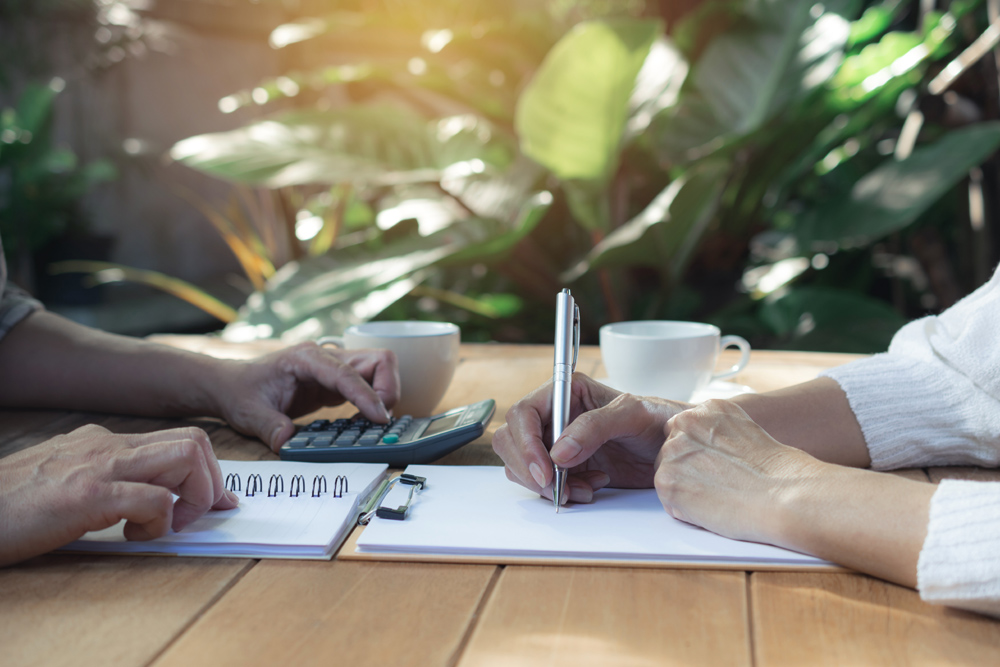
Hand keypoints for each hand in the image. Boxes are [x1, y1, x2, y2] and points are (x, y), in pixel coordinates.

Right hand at [0, 424, 237, 565]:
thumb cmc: (10, 507)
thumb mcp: (65, 481)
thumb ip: (107, 481)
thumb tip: (152, 500)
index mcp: (102, 442)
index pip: (179, 440)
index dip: (208, 473)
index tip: (215, 502)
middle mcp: (107, 445)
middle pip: (195, 441)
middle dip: (211, 482)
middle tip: (193, 517)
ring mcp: (99, 466)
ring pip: (186, 457)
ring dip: (194, 497)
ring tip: (165, 524)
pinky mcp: (87, 495)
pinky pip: (156, 499)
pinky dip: (159, 523)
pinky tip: (130, 536)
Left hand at [207, 343, 400, 450]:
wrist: (231, 385)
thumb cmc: (239, 392)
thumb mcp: (249, 413)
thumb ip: (269, 426)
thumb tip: (287, 443)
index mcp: (306, 358)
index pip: (347, 373)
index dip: (367, 395)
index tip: (380, 418)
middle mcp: (325, 358)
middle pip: (377, 360)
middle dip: (388, 388)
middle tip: (381, 420)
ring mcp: (332, 369)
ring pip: (378, 370)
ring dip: (385, 394)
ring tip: (374, 423)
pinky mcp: (334, 383)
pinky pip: (367, 386)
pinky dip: (374, 402)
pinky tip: (364, 423)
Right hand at [493, 373, 689, 503]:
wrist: (678, 449)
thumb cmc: (660, 420)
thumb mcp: (633, 414)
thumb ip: (595, 426)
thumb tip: (559, 451)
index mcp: (565, 392)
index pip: (523, 413)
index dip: (525, 443)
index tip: (545, 470)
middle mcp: (555, 416)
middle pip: (512, 442)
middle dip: (532, 469)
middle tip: (558, 488)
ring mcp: (557, 443)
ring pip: (523, 466)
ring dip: (548, 485)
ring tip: (585, 488)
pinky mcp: (565, 468)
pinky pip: (543, 484)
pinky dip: (562, 493)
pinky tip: (591, 488)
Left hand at [655, 399, 821, 544]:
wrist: (784, 496)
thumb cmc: (777, 473)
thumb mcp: (746, 432)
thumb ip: (718, 433)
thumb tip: (706, 450)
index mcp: (707, 408)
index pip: (684, 431)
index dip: (698, 454)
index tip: (716, 467)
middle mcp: (685, 423)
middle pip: (672, 451)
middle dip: (689, 470)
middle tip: (719, 485)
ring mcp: (673, 451)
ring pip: (668, 474)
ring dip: (687, 489)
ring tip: (719, 495)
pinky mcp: (667, 481)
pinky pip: (669, 499)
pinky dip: (686, 510)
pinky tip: (712, 506)